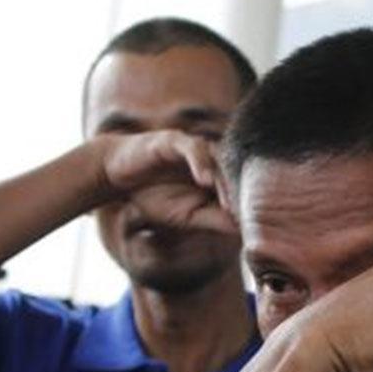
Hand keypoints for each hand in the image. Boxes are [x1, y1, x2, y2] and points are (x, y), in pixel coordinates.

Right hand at [90, 129, 234, 238]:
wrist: (117, 176)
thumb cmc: (153, 196)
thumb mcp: (185, 217)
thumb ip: (212, 220)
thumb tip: (242, 232)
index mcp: (216, 175)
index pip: (239, 186)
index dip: (248, 204)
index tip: (255, 227)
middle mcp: (209, 158)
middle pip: (233, 172)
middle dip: (241, 194)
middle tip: (248, 218)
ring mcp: (193, 146)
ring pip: (217, 158)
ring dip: (224, 180)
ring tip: (229, 203)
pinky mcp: (173, 139)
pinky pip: (192, 148)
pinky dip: (200, 162)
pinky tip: (205, 181)